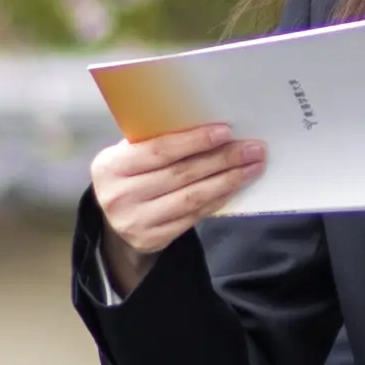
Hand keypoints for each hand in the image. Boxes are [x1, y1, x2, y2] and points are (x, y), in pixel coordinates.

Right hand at [88, 123, 265, 286]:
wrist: (114, 221)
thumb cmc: (128, 177)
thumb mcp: (128, 155)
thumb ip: (154, 141)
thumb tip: (204, 124)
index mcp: (111, 166)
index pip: (160, 150)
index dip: (195, 141)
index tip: (225, 132)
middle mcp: (121, 195)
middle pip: (182, 174)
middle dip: (222, 159)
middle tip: (252, 149)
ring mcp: (137, 221)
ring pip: (193, 197)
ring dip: (228, 180)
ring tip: (252, 167)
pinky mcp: (153, 239)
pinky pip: (194, 216)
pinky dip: (218, 199)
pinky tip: (235, 187)